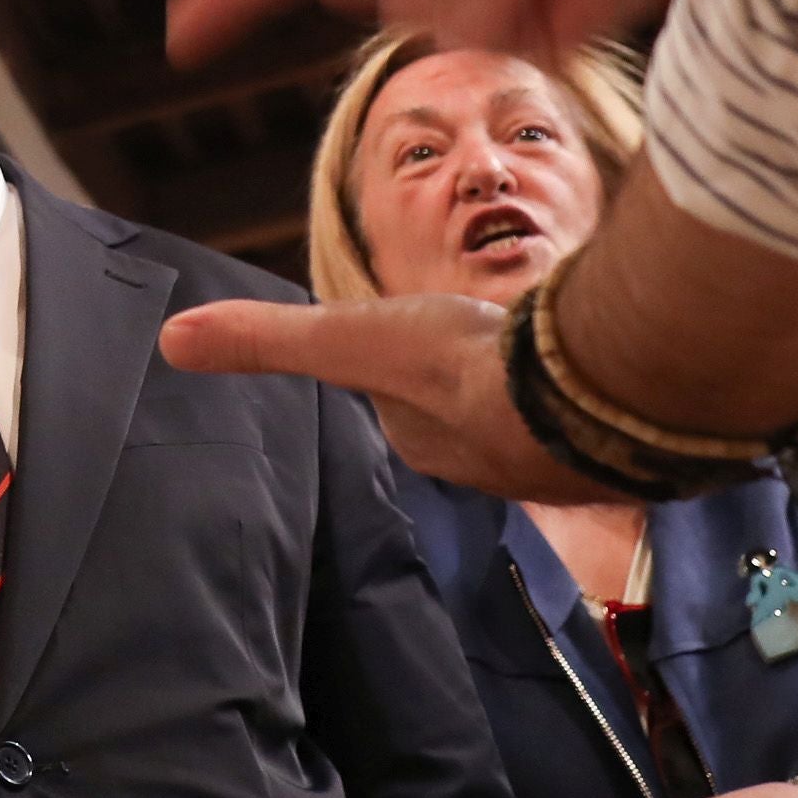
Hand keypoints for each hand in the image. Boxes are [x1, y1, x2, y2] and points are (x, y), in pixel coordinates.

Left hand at [159, 293, 614, 503]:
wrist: (592, 393)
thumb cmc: (464, 366)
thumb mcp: (347, 337)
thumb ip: (266, 339)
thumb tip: (170, 341)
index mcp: (430, 443)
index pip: (406, 401)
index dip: (407, 364)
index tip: (421, 338)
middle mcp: (498, 463)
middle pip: (475, 403)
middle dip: (481, 372)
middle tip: (493, 335)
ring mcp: (568, 455)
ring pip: (544, 404)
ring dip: (547, 373)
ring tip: (556, 343)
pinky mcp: (628, 436)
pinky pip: (607, 401)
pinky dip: (604, 378)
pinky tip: (615, 356)